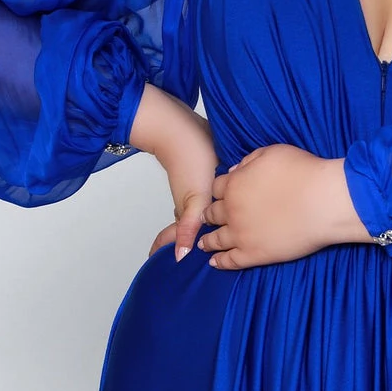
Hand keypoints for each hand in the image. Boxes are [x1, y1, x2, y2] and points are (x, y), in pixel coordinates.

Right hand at [146, 105, 218, 262]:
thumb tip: (180, 256)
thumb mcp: (196, 196)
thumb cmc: (189, 158)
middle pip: (187, 227)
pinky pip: (208, 196)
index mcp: (187, 210)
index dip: (172, 250)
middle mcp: (190, 201)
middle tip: (195, 255)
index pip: (176, 237)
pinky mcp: (205, 172)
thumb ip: (190, 226)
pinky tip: (224, 203)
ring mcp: (197, 186)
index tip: (168, 265)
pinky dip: (213, 204)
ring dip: (203, 223)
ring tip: (212, 234)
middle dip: (189, 241)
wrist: (181, 125)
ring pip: (198, 211)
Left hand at [197, 143, 373, 269]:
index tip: (220, 194)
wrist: (323, 201)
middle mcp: (232, 210)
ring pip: (217, 239)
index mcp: (235, 184)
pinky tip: (215, 263)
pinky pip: (231, 260)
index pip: (216, 187)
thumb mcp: (273, 153)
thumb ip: (250, 160)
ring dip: (208, 241)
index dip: (219, 190)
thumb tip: (236, 169)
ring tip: (203, 244)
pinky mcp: (254, 254)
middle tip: (206, 219)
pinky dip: (221, 262)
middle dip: (209, 215)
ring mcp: (241, 235)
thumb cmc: (303, 172)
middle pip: (213, 214)